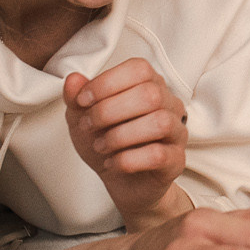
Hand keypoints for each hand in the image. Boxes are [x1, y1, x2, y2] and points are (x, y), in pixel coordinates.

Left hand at [64, 59, 189, 227]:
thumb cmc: (106, 142)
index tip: (82, 101)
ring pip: (159, 123)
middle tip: (88, 126)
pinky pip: (158, 155)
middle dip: (109, 111)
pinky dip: (127, 160)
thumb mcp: (83, 118)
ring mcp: (177, 132)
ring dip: (120, 136)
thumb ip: (76, 98)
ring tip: (101, 146)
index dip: (107, 82)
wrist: (120, 181)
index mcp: (150, 85)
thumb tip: (73, 79)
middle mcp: (169, 104)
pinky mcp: (176, 160)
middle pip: (150, 94)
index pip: (140, 69)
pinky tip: (112, 163)